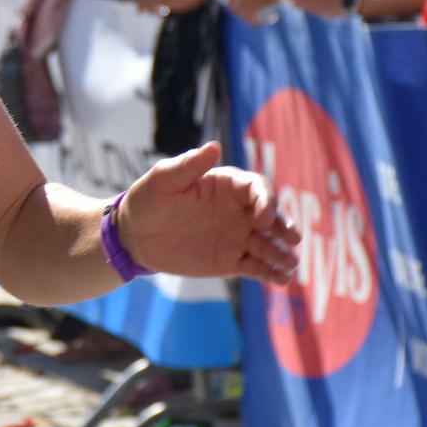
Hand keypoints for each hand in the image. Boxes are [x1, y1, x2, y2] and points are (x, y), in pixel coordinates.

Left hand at [120, 142, 299, 282]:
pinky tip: (282, 280)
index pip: (257, 189)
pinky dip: (271, 273)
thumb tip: (214, 146)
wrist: (134, 235)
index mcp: (227, 186)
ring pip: (268, 244)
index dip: (266, 200)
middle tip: (292, 238)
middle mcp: (239, 211)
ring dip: (282, 253)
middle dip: (284, 226)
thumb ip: (189, 165)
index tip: (264, 216)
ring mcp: (238, 236)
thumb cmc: (148, 199)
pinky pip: (257, 267)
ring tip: (291, 264)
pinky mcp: (231, 261)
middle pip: (272, 217)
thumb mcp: (163, 179)